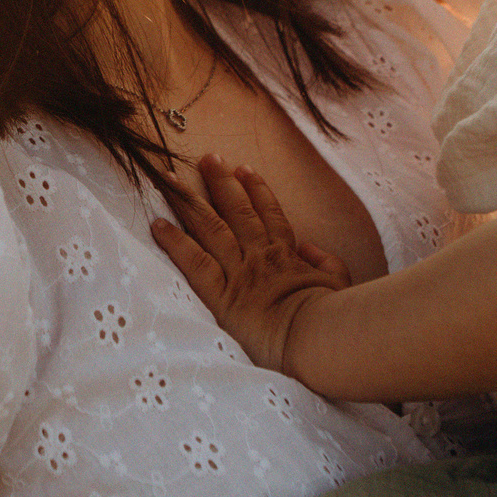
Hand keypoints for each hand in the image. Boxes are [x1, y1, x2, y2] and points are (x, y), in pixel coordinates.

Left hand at [152, 156, 351, 375]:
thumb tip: (309, 247)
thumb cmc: (332, 317)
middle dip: (220, 182)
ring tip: (171, 179)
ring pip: (210, 228)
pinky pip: (193, 262)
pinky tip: (158, 223)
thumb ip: (326, 261)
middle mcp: (258, 257)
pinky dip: (175, 241)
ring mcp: (238, 273)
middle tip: (207, 159)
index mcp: (286, 255)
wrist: (316, 338)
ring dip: (190, 201)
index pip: (269, 215)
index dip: (256, 190)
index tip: (244, 169)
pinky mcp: (220, 296)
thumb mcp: (338, 284)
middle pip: (235, 212)